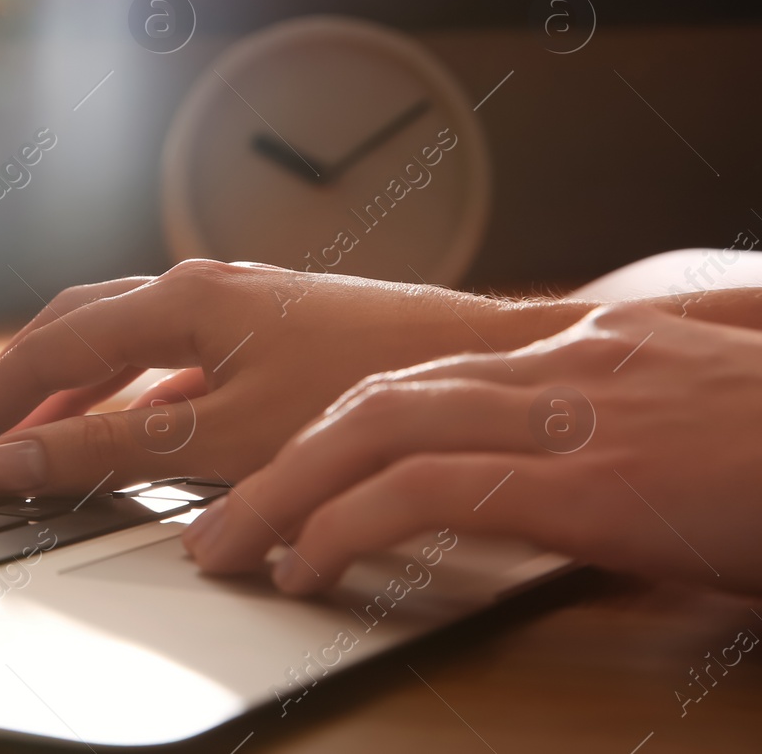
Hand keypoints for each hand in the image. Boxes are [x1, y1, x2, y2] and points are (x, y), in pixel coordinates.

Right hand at [0, 260, 588, 496]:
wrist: (486, 365)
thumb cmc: (370, 389)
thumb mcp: (228, 437)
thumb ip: (115, 449)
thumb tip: (16, 459)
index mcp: (179, 300)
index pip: (44, 354)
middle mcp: (195, 289)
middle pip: (67, 334)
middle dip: (3, 389)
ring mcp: (227, 309)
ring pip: (113, 348)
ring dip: (57, 395)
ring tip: (14, 443)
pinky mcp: (257, 335)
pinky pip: (158, 364)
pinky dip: (116, 401)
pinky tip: (113, 436)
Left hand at [183, 303, 761, 595]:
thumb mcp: (691, 443)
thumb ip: (612, 453)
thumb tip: (564, 499)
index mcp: (588, 353)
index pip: (426, 379)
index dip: (340, 428)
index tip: (290, 471)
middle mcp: (567, 365)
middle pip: (379, 396)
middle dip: (288, 458)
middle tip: (227, 516)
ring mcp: (576, 412)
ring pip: (379, 431)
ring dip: (289, 492)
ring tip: (235, 548)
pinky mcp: (590, 476)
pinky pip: (431, 490)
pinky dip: (352, 524)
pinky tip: (312, 564)